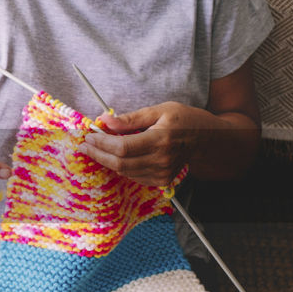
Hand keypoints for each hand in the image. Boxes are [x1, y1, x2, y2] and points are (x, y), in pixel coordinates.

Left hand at [81, 102, 204, 186]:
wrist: (206, 139)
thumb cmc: (183, 120)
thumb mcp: (159, 110)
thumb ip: (130, 118)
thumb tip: (104, 119)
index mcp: (161, 139)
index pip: (123, 147)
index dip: (102, 143)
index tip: (90, 135)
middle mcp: (162, 160)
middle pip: (120, 163)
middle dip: (98, 154)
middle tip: (86, 145)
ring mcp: (162, 173)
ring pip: (124, 171)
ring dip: (107, 160)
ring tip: (97, 148)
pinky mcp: (161, 180)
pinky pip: (133, 176)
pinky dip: (121, 166)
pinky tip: (115, 156)